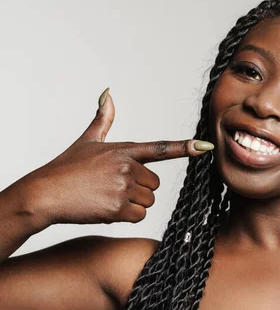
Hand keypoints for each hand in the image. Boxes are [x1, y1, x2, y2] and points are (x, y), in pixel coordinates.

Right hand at [13, 88, 213, 226]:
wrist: (44, 194)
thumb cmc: (65, 168)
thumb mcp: (87, 140)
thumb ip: (103, 119)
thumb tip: (108, 93)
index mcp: (124, 150)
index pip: (160, 148)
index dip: (185, 147)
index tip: (205, 146)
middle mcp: (127, 166)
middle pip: (155, 183)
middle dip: (139, 189)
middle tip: (113, 187)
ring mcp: (123, 187)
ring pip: (148, 200)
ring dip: (132, 203)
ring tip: (106, 197)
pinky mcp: (118, 207)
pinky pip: (139, 215)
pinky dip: (126, 216)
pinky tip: (105, 208)